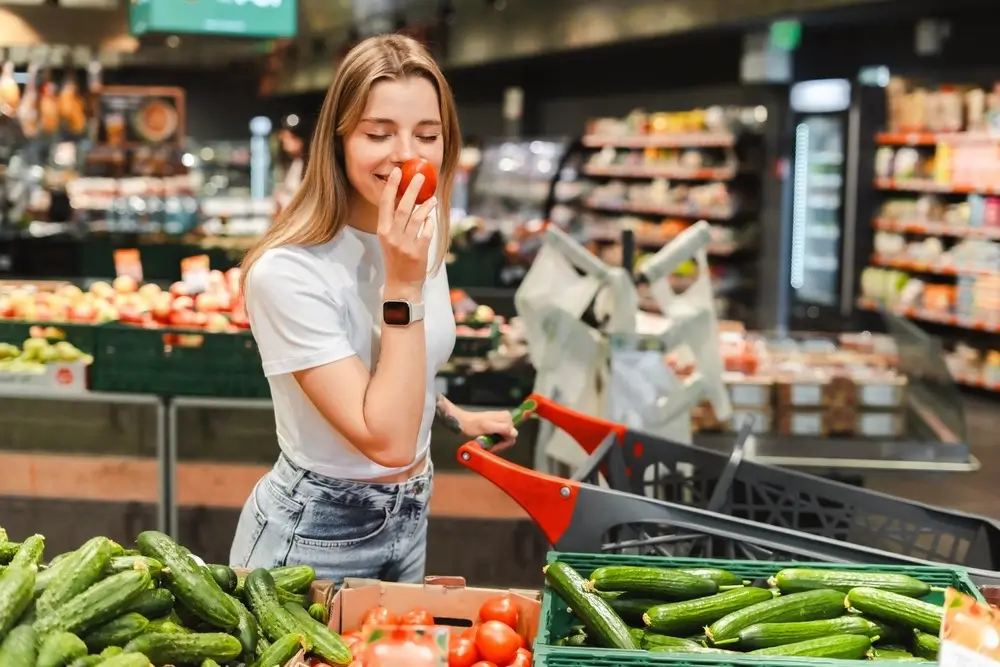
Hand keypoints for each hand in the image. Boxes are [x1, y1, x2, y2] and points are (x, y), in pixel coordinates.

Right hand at [378, 167, 437, 295]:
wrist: (401, 284)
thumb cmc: (396, 259)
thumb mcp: (389, 239)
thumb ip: (395, 221)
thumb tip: (405, 198)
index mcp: (383, 231)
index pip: (385, 204)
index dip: (391, 187)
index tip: (398, 172)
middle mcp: (392, 236)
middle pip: (403, 207)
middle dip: (412, 190)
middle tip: (421, 177)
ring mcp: (405, 245)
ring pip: (417, 218)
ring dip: (426, 206)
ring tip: (432, 198)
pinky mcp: (419, 252)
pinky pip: (427, 232)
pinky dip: (430, 222)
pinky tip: (432, 217)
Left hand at [457, 409, 518, 451]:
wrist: (462, 422)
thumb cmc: (472, 425)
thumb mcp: (487, 427)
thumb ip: (502, 429)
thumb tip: (515, 433)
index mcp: (507, 417)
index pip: (512, 435)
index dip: (503, 443)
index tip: (493, 446)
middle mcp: (506, 418)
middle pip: (509, 437)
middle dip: (499, 444)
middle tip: (488, 447)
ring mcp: (501, 422)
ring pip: (504, 438)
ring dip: (496, 443)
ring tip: (486, 444)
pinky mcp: (495, 425)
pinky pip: (499, 436)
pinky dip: (493, 441)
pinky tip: (486, 442)